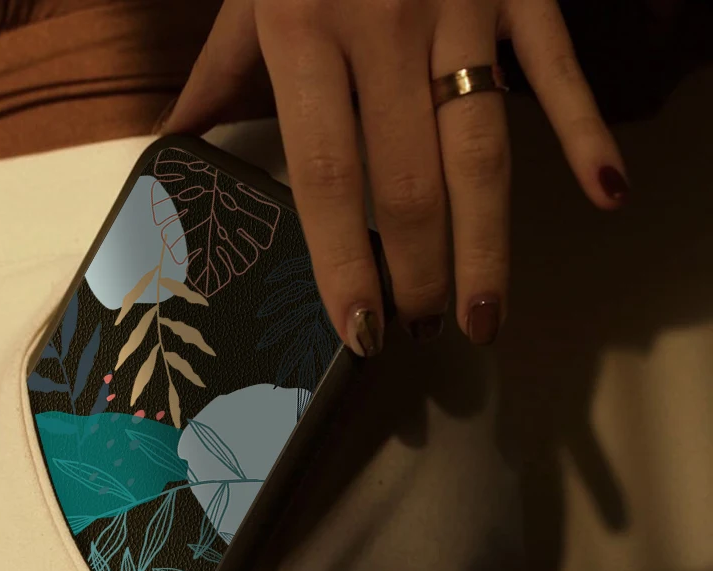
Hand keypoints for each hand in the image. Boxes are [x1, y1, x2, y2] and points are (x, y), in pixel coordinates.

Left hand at [162, 0, 627, 353]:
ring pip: (482, 148)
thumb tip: (171, 152)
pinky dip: (585, 128)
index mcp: (304, 35)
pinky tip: (606, 192)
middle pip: (412, 182)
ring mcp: (459, 9)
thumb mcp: (246, 0)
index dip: (346, 262)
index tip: (360, 329)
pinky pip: (555, 65)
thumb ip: (214, 79)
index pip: (328, 177)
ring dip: (488, 244)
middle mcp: (385, 29)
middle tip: (423, 329)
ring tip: (487, 315)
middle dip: (421, 272)